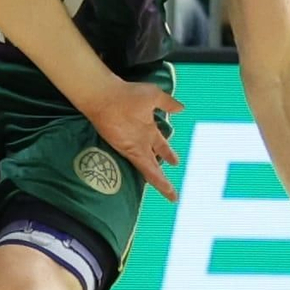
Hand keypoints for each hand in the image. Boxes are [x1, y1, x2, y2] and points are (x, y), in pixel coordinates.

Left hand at [85, 82, 183, 200]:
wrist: (107, 97)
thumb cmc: (127, 94)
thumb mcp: (154, 96)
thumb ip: (168, 103)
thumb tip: (182, 108)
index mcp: (149, 128)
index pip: (161, 145)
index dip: (168, 153)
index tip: (176, 162)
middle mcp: (142, 141)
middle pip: (156, 162)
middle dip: (164, 174)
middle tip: (172, 187)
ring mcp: (136, 148)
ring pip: (152, 170)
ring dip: (162, 183)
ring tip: (172, 196)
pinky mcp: (131, 152)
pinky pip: (146, 168)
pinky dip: (155, 178)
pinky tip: (162, 187)